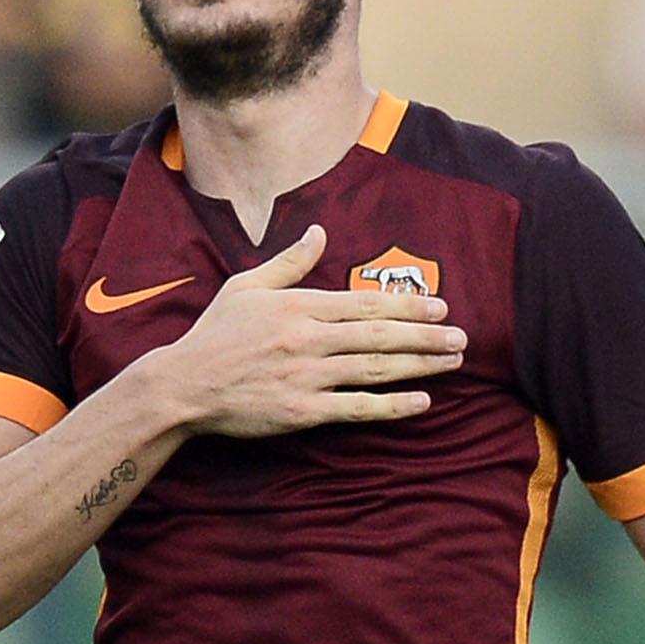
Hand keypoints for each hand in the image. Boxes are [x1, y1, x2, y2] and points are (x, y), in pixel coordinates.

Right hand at [161, 225, 464, 437]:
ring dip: (420, 365)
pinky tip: (421, 401)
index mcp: (298, 306)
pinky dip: (392, 405)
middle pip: (379, 335)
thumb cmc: (215, 335)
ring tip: (452, 361)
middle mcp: (308, 339)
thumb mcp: (246, 286)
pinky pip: (357, 407)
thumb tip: (319, 232)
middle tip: (460, 336)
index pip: (364, 303)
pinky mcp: (303, 411)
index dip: (406, 305)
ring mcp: (307, 377)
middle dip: (426, 335)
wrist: (184, 386)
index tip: (439, 306)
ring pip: (376, 369)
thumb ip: (289, 262)